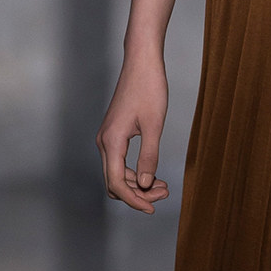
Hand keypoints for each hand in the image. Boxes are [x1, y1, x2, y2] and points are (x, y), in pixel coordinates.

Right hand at [96, 53, 170, 213]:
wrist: (141, 63)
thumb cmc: (149, 89)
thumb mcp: (154, 125)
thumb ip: (149, 156)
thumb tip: (145, 184)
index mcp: (112, 141)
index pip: (117, 183)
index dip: (134, 200)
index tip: (153, 208)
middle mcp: (104, 142)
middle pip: (115, 182)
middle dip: (138, 193)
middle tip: (165, 192)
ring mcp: (107, 138)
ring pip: (117, 174)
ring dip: (138, 184)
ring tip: (163, 185)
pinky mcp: (114, 134)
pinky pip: (119, 163)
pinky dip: (135, 172)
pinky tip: (153, 173)